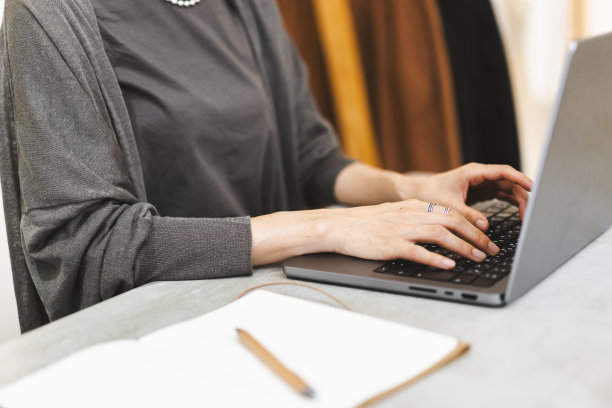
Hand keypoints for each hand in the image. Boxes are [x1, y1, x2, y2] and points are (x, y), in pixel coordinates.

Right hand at [325, 199, 499, 268]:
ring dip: (463, 246)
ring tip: (478, 257)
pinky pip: (418, 251)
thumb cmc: (366, 224)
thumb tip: (441, 229)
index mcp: (413, 206)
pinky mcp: (391, 245)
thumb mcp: (395, 214)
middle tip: (491, 249)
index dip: (472, 222)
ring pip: (440, 234)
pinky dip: (436, 258)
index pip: (450, 211)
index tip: (487, 233)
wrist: (339, 226)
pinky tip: (449, 264)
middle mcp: (410, 215)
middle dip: (476, 235)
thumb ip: (416, 218)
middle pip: (451, 221)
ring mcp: (401, 229)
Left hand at [400, 163, 532, 230]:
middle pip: (510, 183)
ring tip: (526, 218)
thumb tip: (484, 227)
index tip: (533, 188)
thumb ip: (466, 215)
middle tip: (529, 216)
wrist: (416, 193)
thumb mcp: (448, 206)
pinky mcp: (482, 193)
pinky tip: (520, 215)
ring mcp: (483, 184)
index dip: (520, 179)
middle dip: (523, 197)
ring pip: (508, 190)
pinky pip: (502, 196)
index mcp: (474, 172)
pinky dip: (511, 204)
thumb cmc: (429, 194)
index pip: (503, 172)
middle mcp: (481, 176)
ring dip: (519, 202)